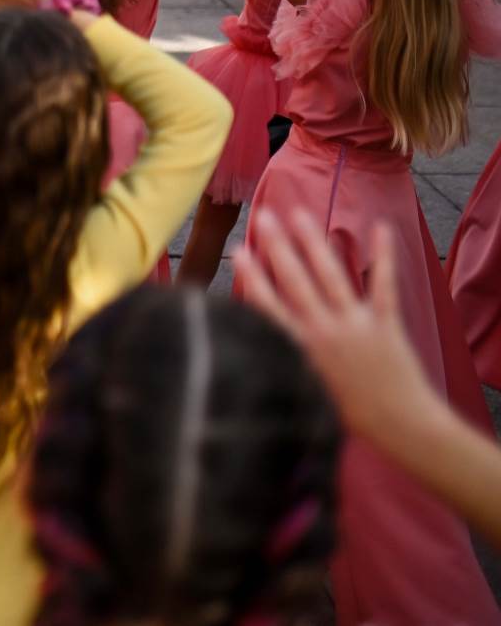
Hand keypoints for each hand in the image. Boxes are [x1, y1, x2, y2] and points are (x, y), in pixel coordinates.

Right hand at [236, 211, 428, 445]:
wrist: (400, 426)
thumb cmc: (348, 415)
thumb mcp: (305, 391)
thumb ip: (284, 362)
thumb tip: (257, 341)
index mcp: (301, 349)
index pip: (269, 305)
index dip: (252, 276)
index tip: (238, 250)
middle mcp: (324, 330)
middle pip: (296, 280)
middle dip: (278, 246)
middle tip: (264, 216)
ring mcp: (356, 323)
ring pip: (331, 275)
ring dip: (313, 242)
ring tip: (299, 214)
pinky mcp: (385, 323)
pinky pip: (383, 284)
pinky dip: (383, 256)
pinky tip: (380, 228)